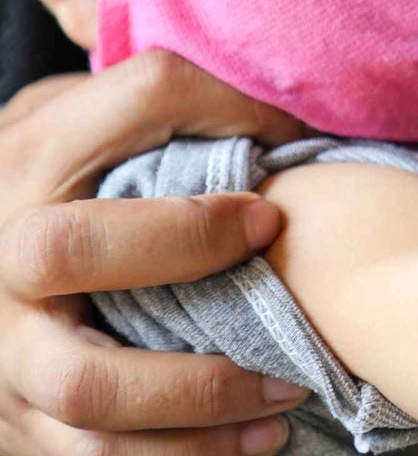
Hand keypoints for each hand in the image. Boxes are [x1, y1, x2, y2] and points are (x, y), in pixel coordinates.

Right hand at [0, 52, 308, 455]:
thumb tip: (290, 126)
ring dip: (203, 396)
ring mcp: (2, 351)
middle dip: (187, 244)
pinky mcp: (15, 424)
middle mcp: (1, 254)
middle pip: (70, 248)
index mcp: (34, 156)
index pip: (143, 95)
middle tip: (272, 251)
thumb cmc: (67, 188)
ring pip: (89, 389)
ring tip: (286, 390)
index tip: (281, 166)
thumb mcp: (93, 126)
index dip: (227, 115)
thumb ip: (169, 110)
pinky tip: (252, 441)